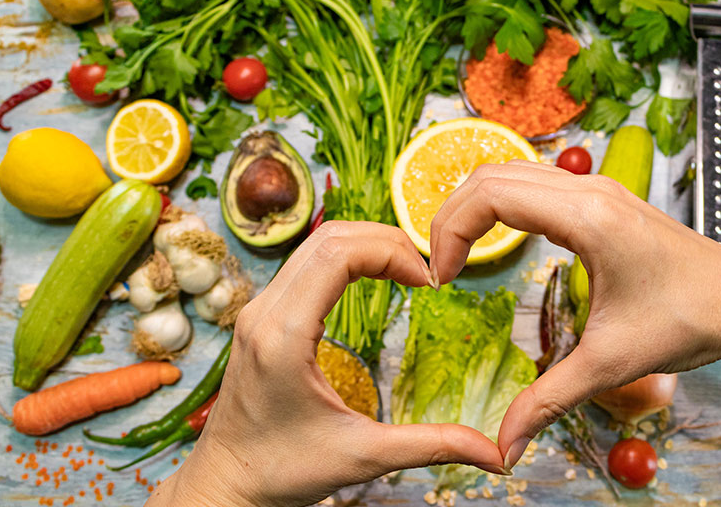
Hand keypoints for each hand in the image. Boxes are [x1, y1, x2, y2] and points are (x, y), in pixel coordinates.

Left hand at [148, 222, 505, 506]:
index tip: (428, 280)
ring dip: (364, 245)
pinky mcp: (259, 318)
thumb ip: (431, 446)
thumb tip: (494, 454)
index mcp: (283, 336)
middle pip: (328, 238)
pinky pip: (303, 265)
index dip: (391, 252)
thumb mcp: (362, 457)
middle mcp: (264, 313)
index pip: (337, 254)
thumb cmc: (281, 471)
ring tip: (407, 270)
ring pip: (314, 245)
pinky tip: (373, 280)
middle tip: (425, 269)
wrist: (226, 485)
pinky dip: (344, 259)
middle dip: (385, 241)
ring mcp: (257, 312)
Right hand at [428, 161, 720, 468]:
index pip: (490, 195)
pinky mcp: (604, 200)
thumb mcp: (610, 363)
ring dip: (474, 207)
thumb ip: (548, 400)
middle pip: (490, 175)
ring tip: (458, 254)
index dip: (450, 232)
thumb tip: (504, 445)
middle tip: (439, 266)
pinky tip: (499, 242)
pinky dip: (501, 204)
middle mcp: (589, 190)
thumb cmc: (691, 320)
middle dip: (450, 216)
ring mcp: (598, 190)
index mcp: (587, 216)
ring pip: (510, 172)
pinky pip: (534, 183)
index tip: (442, 279)